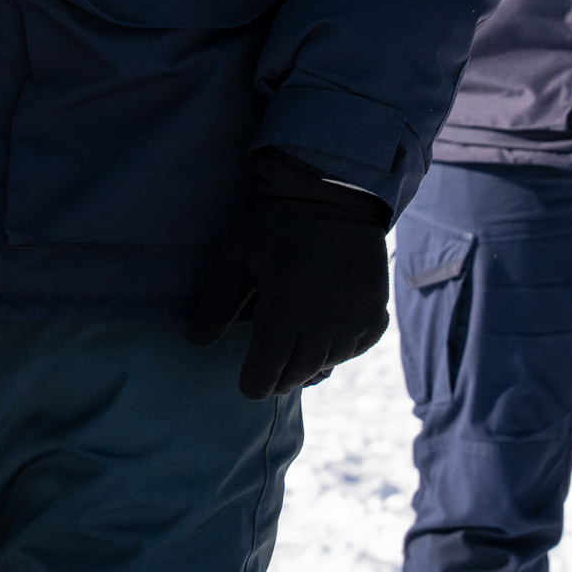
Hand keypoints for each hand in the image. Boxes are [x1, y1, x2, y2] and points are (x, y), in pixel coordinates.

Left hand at [183, 153, 390, 399]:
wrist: (336, 189)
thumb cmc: (277, 219)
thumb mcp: (239, 253)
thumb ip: (217, 301)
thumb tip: (194, 341)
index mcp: (287, 299)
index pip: (268, 370)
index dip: (253, 383)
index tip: (248, 380)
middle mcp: (326, 313)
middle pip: (298, 373)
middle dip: (278, 378)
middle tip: (266, 368)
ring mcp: (356, 312)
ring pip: (329, 363)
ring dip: (307, 364)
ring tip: (292, 349)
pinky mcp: (377, 306)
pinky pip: (357, 348)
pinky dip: (338, 350)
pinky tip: (323, 334)